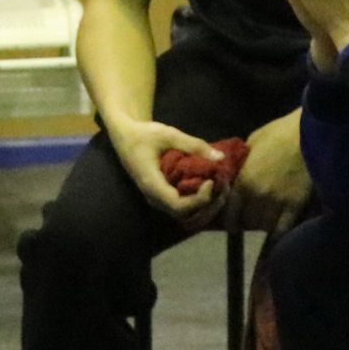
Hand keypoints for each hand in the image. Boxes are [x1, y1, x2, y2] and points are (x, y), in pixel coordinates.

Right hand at [108, 116, 226, 227]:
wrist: (125, 137)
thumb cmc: (144, 135)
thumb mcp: (169, 134)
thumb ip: (194, 145)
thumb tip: (220, 158)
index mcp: (152, 185)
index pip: (179, 206)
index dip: (199, 199)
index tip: (211, 181)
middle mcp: (154, 198)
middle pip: (185, 215)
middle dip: (207, 205)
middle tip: (223, 185)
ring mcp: (157, 199)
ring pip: (184, 214)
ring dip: (205, 205)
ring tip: (220, 187)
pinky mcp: (162, 196)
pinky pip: (182, 206)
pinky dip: (198, 201)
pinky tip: (209, 185)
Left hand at [221, 108, 311, 234]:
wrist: (310, 132)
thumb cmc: (280, 132)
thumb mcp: (254, 141)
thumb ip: (244, 162)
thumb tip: (237, 172)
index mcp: (244, 180)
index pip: (231, 212)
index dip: (231, 220)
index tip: (233, 222)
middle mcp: (257, 196)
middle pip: (248, 221)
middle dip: (248, 220)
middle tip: (252, 217)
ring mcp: (277, 203)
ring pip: (264, 226)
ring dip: (264, 225)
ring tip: (266, 221)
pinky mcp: (295, 205)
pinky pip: (283, 229)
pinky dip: (279, 233)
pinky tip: (278, 232)